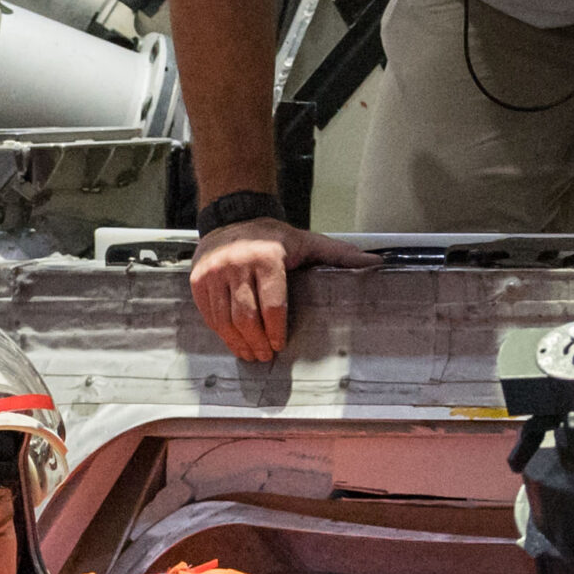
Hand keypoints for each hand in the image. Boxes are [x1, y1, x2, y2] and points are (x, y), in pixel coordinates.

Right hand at [189, 219, 379, 364]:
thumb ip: (340, 255)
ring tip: (250, 354)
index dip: (277, 330)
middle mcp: (238, 264)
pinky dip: (222, 332)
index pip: (272, 305)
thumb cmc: (272, 237)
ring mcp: (215, 273)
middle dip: (258, 342)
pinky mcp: (199, 281)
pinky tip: (234, 341)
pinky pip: (210, 315)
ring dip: (239, 342)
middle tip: (265, 356)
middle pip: (247, 317)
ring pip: (226, 320)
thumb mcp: (307, 242)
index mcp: (267, 257)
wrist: (232, 217)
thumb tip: (375, 263)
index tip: (280, 345)